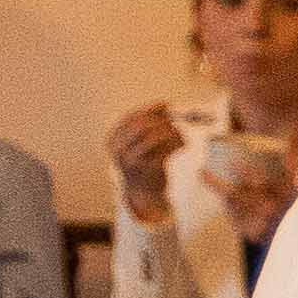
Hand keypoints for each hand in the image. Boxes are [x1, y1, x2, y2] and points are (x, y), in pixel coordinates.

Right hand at [110, 101, 179, 222]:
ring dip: (172, 133)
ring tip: (180, 137)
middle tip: (175, 123)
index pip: (131, 117)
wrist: (143, 193)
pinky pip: (166, 150)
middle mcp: (118, 149)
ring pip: (155, 135)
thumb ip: (150, 123)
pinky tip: (183, 145)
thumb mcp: (141, 142)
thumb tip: (164, 104)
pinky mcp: (148, 169)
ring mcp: (131, 159)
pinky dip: (177, 144)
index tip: (166, 105)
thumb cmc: (144, 164)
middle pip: (143, 124)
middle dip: (162, 121)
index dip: (150, 109)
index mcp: (113, 140)